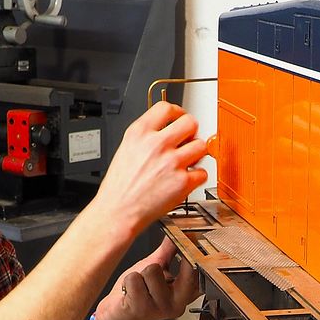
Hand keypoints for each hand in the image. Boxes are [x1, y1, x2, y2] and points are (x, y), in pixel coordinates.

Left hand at [91, 236, 201, 319]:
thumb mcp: (156, 268)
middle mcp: (179, 303)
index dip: (193, 250)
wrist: (116, 316)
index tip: (188, 237)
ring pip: (152, 270)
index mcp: (188, 293)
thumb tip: (179, 230)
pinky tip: (129, 292)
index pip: (200, 267)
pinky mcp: (142, 309)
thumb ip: (169, 250)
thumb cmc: (137, 292)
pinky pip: (134, 278)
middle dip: (164, 263)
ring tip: (138, 286)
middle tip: (150, 270)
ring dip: (140, 274)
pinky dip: (128, 280)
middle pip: (182, 267)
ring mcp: (161, 308)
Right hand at [93, 101, 208, 238]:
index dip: (177, 112)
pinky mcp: (182, 182)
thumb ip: (145, 138)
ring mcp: (172, 162)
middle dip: (191, 131)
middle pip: (190, 122)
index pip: (166, 108)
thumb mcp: (125, 150)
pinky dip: (196, 177)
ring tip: (187, 162)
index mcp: (139, 133)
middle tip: (188, 140)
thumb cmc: (118, 188)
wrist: (117, 212)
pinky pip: (202, 172)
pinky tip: (185, 180)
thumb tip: (166, 132)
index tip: (180, 118)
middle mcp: (156, 144)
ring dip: (197, 154)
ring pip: (201, 146)